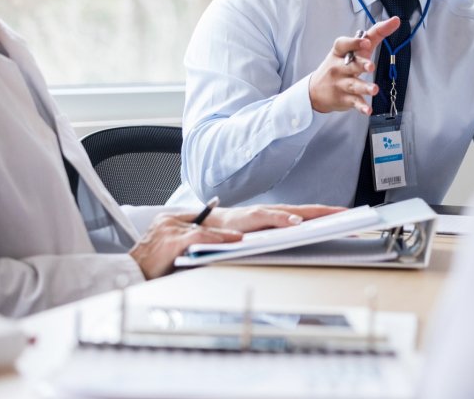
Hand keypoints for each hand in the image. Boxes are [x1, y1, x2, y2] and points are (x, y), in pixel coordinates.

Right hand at [129, 204, 346, 278]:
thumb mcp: (218, 247)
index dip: (309, 213)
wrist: (136, 262)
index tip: (336, 214)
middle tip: (334, 213)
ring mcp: (205, 229)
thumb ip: (242, 242)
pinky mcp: (182, 241)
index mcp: (237, 222)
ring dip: (270, 220)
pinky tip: (239, 240)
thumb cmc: (179, 254)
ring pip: (245, 220)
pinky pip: (207, 240)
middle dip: (306, 212)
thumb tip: (272, 243)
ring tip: (295, 224)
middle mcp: (226, 221)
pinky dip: (223, 239)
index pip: (280, 213)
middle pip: (273, 211)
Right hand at [129, 213, 242, 279]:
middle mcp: (167, 221)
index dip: (212, 222)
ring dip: (223, 235)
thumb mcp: (164, 249)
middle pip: (201, 221)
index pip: (194, 217)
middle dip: (220, 228)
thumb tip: (205, 247)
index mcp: (164, 220)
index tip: (228, 226)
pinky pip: (200, 237)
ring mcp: (169, 229)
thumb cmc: (146, 267)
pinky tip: (227, 242)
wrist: (127, 275)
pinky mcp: (172, 240)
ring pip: (204, 229)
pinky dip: (216, 239)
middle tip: (239, 231)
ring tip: (239, 238)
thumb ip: (181, 242)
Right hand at [309, 17, 399, 114]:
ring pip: (353, 85)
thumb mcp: (353, 49)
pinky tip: (367, 110)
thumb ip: (374, 35)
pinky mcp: (344, 99)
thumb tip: (395, 21)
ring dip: (364, 87)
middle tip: (371, 66)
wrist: (315, 91)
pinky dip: (361, 107)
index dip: (354, 42)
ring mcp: (340, 84)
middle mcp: (338, 67)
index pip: (344, 44)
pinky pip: (354, 102)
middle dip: (361, 65)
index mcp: (339, 52)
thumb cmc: (339, 65)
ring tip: (374, 89)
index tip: (366, 41)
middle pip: (351, 65)